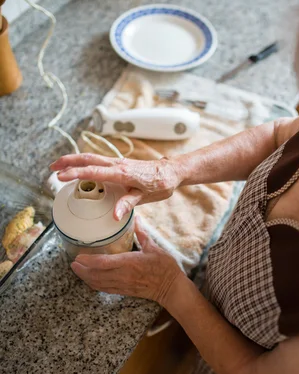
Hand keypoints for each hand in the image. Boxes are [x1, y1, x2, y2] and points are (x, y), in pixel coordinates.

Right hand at [50, 153, 181, 219]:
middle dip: (68, 161)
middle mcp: (118, 164)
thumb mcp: (145, 197)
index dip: (76, 173)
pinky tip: (78, 168)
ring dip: (74, 160)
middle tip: (52, 168)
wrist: (172, 172)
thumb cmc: (160, 184)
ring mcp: (118, 162)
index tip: (61, 176)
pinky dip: (84, 162)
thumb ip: (128, 204)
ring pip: (91, 157)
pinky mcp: (119, 164)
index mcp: (122, 173)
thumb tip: (115, 216)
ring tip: (59, 166)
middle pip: (88, 159)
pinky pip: (98, 161)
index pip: (94, 172)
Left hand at [71, 217, 184, 305]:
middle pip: (95, 275)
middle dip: (81, 270)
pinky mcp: (124, 291)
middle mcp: (122, 275)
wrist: (171, 287)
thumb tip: (137, 219)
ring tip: (77, 271)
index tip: (78, 256)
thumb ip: (142, 234)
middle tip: (72, 263)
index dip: (88, 261)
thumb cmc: (164, 267)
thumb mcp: (153, 247)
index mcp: (129, 263)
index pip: (102, 263)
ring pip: (98, 283)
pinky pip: (105, 289)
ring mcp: (122, 285)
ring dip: (85, 278)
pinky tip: (90, 280)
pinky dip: (95, 285)